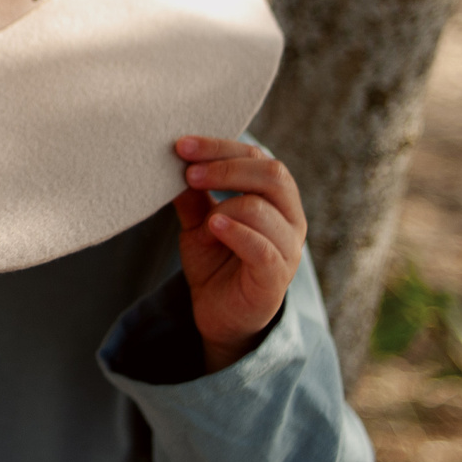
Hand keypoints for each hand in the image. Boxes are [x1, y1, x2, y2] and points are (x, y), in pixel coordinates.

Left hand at [173, 136, 306, 370]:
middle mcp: (290, 217)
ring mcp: (288, 248)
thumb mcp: (198, 223)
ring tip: (201, 217)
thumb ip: (192, 195)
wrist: (219, 315)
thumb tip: (172, 160)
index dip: (220, 147)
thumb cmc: (216, 263)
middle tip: (189, 172)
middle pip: (271, 173)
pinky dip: (236, 232)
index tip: (182, 146)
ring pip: (264, 207)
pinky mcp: (277, 277)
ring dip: (225, 204)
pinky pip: (263, 248)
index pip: (257, 157)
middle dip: (226, 167)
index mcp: (275, 197)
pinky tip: (213, 227)